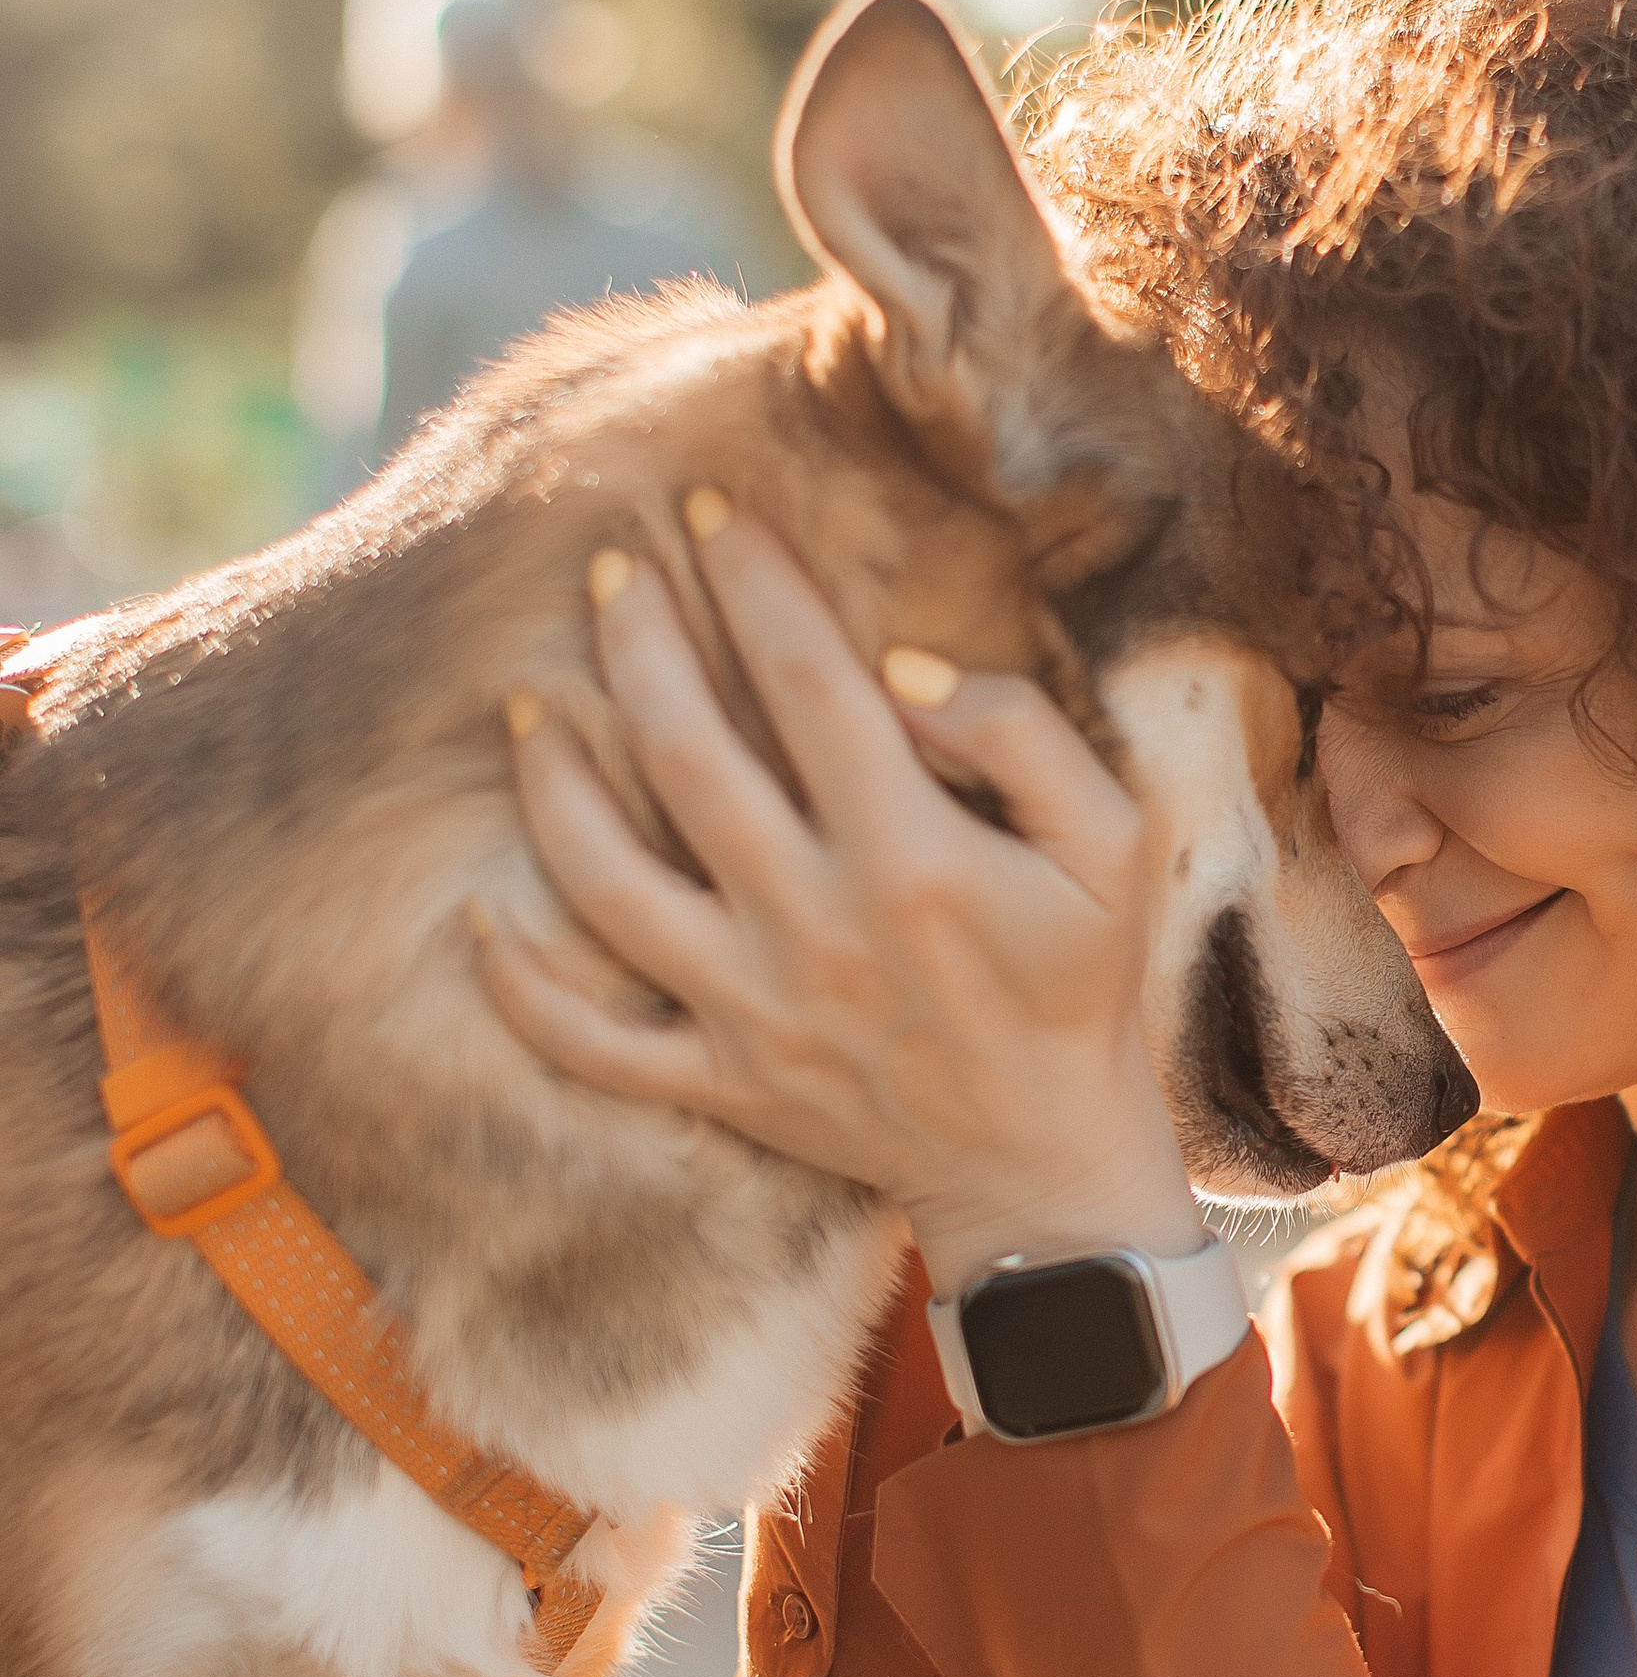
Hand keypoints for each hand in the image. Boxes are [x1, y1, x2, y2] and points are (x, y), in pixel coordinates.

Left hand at [482, 497, 1198, 1294]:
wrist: (1048, 1164)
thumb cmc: (1083, 986)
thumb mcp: (1115, 845)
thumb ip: (1023, 737)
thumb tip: (900, 671)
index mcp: (915, 857)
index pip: (811, 684)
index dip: (756, 584)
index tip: (714, 512)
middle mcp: (817, 930)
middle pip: (687, 755)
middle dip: (637, 643)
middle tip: (609, 568)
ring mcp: (754, 1014)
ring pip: (609, 883)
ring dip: (553, 786)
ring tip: (526, 706)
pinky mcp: (719, 1083)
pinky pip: (588, 1041)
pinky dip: (522, 987)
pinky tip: (481, 915)